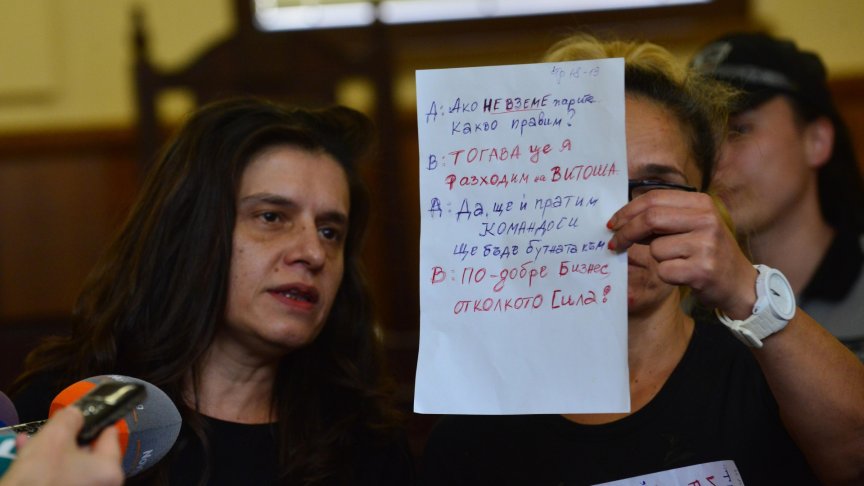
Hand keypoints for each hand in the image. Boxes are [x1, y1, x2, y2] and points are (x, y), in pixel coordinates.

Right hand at [1, 406, 123, 485]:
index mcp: (110, 471)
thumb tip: (77, 414)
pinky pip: (61, 478)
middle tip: (54, 429)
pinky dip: (47, 467)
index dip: (94, 421)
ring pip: (71, 465)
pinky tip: (28, 457)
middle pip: (89, 452)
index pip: (110, 436)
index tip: (82, 414)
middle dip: (68, 438)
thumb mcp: (55, 437)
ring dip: (53, 451)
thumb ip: (71, 418)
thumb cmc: (41, 475)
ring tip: (35, 440)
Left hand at [607, 190, 756, 317]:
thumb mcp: (692, 225)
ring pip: (656, 248)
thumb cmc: (707, 252)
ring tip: (678, 262)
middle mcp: (707, 220)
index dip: (627, 211)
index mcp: (702, 203)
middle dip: (626, 232)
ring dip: (657, 259)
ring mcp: (706, 245)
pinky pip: (664, 270)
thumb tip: (622, 220)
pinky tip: (684, 275)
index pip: (654, 199)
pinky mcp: (702, 269)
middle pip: (651, 218)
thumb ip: (663, 218)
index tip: (613, 224)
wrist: (738, 283)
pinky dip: (666, 275)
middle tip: (614, 244)